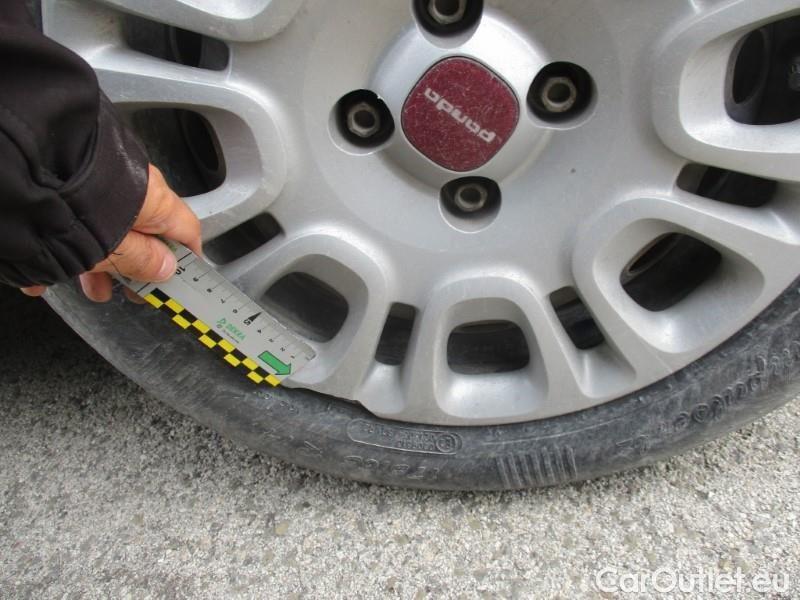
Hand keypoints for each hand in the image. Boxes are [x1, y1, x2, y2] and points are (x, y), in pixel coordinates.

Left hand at [21, 165, 201, 301]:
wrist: (17, 165)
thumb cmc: (71, 207)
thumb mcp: (115, 249)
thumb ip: (144, 261)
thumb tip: (165, 267)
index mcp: (154, 198)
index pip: (186, 230)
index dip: (186, 260)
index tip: (178, 281)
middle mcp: (132, 184)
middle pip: (143, 231)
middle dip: (133, 266)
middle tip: (126, 291)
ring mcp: (97, 181)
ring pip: (106, 227)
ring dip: (98, 260)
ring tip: (85, 284)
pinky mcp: (66, 181)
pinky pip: (74, 218)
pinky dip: (64, 246)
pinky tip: (44, 273)